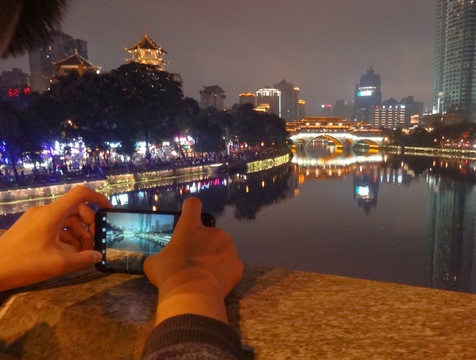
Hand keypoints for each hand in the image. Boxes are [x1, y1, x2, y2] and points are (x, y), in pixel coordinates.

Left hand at [0, 186, 111, 290]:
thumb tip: (98, 256)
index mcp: (52, 214)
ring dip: (79, 234)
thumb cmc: (24, 264)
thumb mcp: (58, 264)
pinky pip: (55, 227)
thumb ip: (83, 259)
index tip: (109, 211)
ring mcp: (36, 219)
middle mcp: (45, 212)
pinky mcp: (31, 228)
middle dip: (89, 225)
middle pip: (76, 209)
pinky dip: (66, 237)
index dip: (98, 198)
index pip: (80, 194)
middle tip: (96, 242)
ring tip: (84, 253)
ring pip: (66, 220)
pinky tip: (71, 253)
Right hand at [144, 197, 242, 323]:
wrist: (192, 294)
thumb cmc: (170, 273)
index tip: (190, 213)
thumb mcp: (154, 263)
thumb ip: (161, 257)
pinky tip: (214, 283)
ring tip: (205, 275)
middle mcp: (213, 232)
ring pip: (223, 249)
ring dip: (216, 258)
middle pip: (210, 233)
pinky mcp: (237, 266)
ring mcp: (229, 248)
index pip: (193, 205)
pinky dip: (225, 273)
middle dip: (204, 244)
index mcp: (191, 227)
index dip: (191, 208)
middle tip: (194, 261)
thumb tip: (158, 263)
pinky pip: (231, 267)